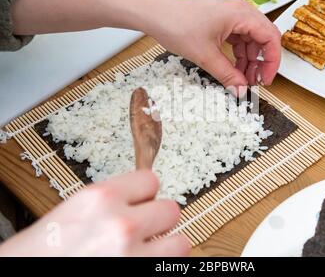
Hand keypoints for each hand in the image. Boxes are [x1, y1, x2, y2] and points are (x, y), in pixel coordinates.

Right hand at [0, 171, 189, 256]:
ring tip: (147, 252)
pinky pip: (172, 268)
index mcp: (100, 199)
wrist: (22, 276)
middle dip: (158, 221)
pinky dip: (162, 267)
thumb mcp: (75, 212)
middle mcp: (121, 224)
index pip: (151, 181)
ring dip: (167, 248)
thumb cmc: (40, 253)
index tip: (143, 203)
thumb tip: (140, 203)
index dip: (146, 195)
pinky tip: (142, 264)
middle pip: (171, 210)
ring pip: (180, 243)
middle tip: (144, 232)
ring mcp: (134, 256)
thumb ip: (111, 203)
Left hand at [135, 0, 281, 93]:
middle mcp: (238, 8)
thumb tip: (241, 91)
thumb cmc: (174, 24)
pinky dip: (236, 51)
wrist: (151, 11)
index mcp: (240, 13)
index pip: (270, 37)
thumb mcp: (205, 56)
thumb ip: (227, 75)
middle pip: (261, 37)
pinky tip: (230, 66)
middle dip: (259, 62)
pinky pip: (236, 35)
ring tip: (239, 78)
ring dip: (247, 58)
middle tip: (252, 82)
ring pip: (248, 37)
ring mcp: (228, 10)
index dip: (272, 62)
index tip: (266, 80)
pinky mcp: (219, 15)